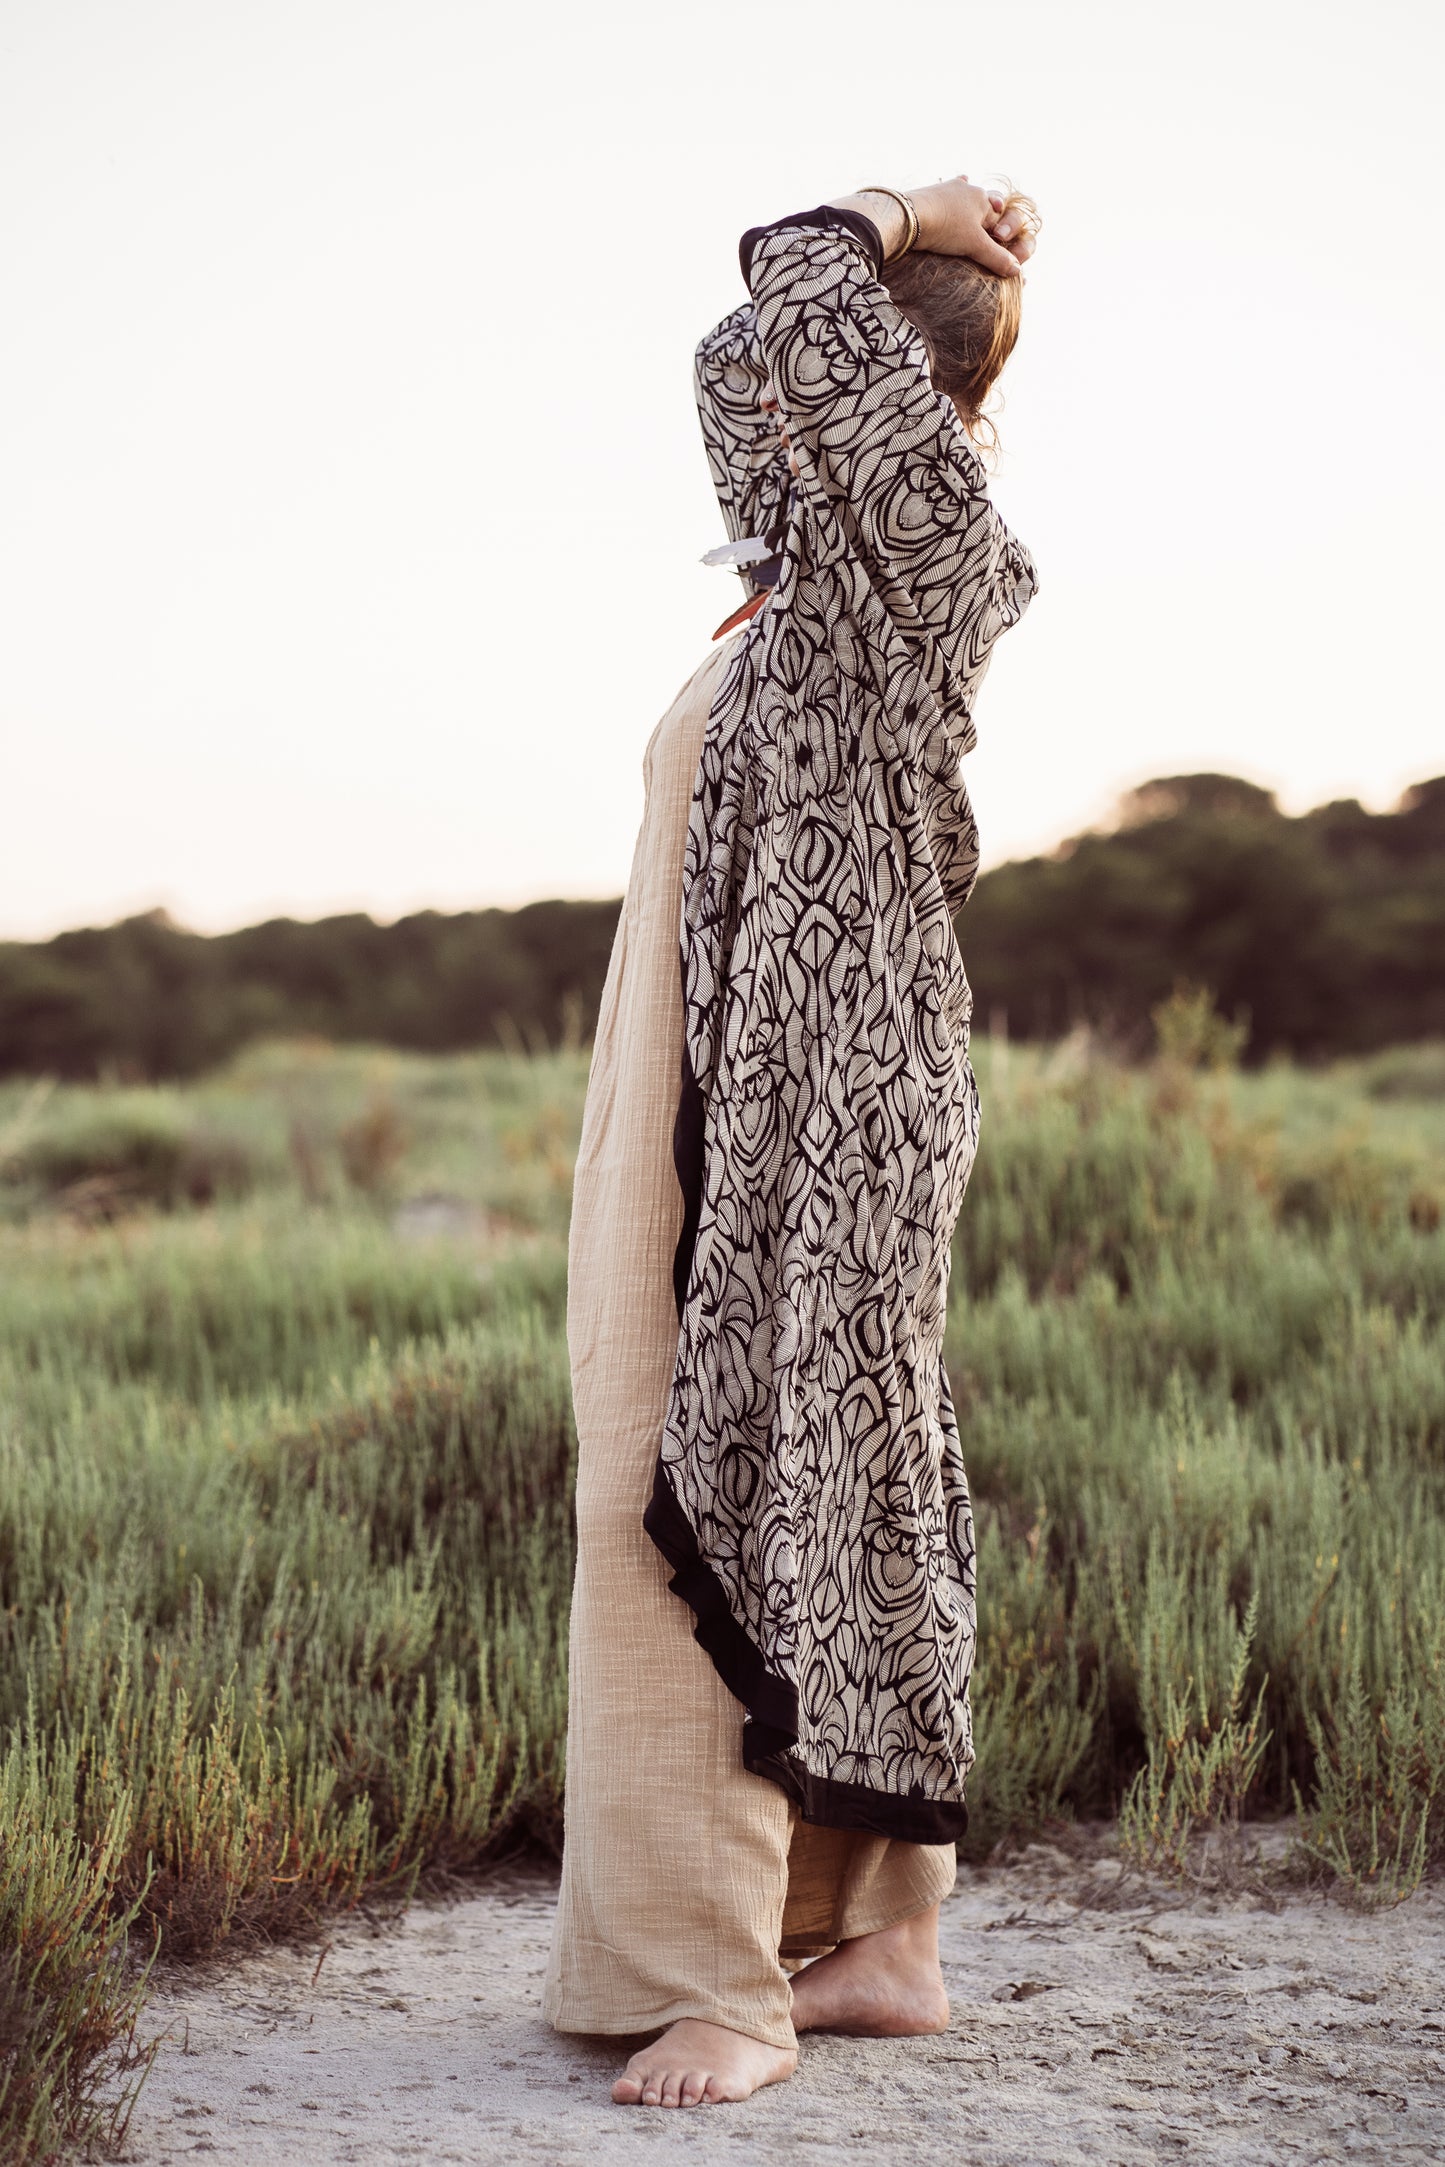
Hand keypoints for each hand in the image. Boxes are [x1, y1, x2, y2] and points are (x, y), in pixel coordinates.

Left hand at [909, 174, 1034, 276]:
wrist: (909, 216)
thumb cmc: (945, 229)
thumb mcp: (975, 246)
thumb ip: (997, 258)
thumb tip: (1017, 270)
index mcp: (983, 199)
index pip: (1001, 219)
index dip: (1005, 236)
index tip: (1000, 245)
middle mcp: (970, 189)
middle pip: (987, 204)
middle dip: (992, 216)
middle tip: (994, 228)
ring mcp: (950, 188)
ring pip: (968, 194)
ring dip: (973, 203)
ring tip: (974, 211)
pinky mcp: (931, 192)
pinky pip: (948, 188)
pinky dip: (955, 190)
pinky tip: (956, 186)